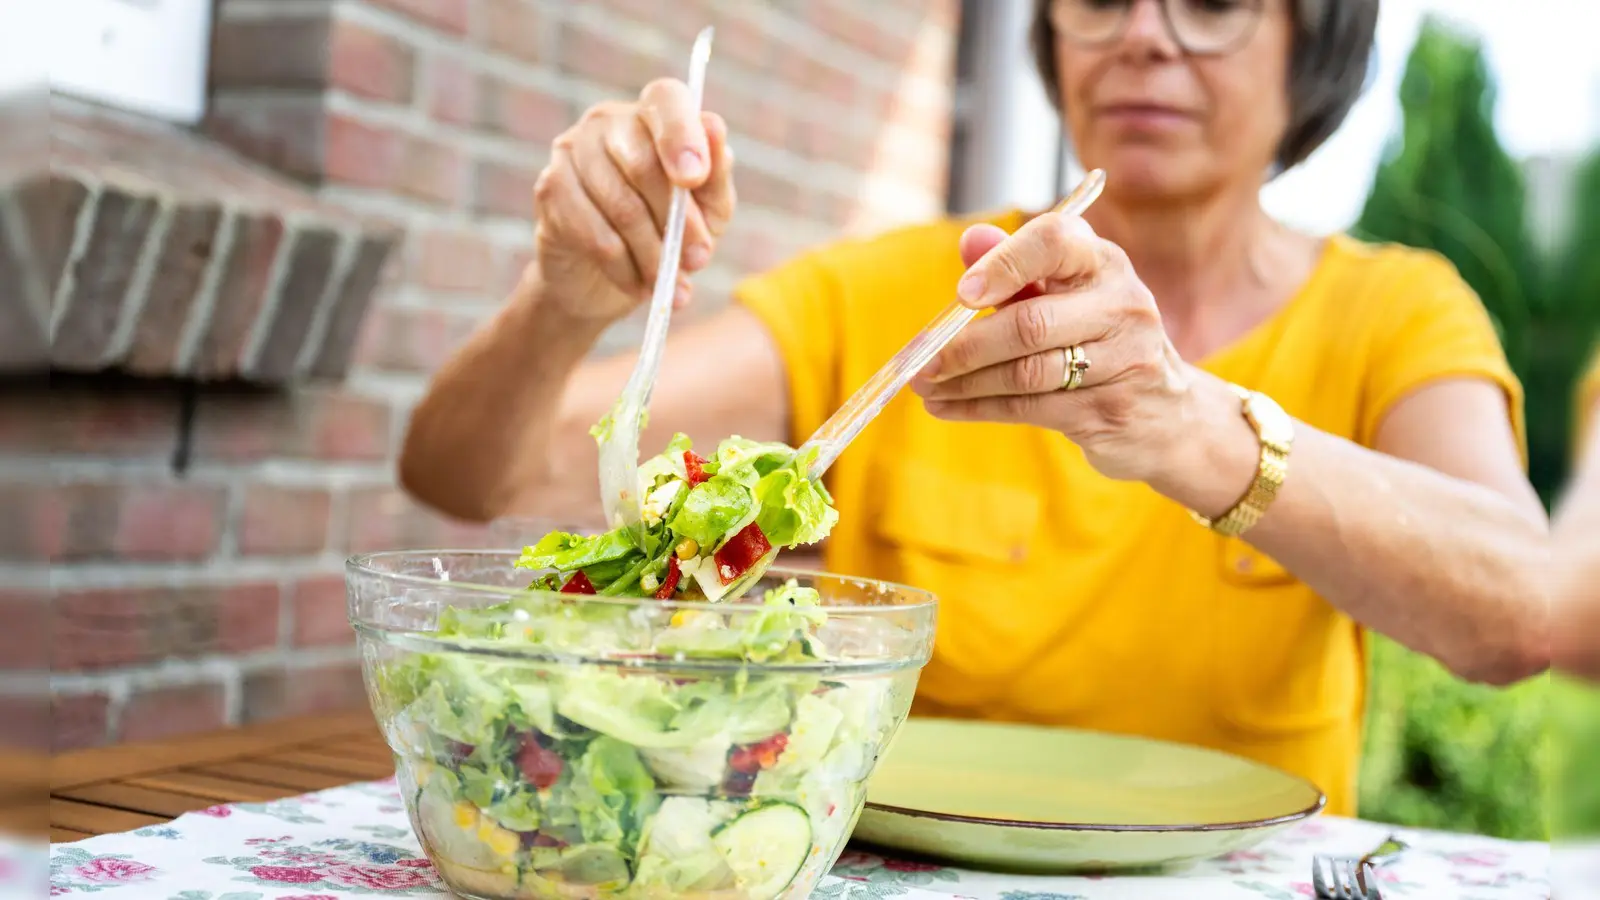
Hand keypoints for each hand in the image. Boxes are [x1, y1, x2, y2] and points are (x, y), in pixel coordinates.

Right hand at [530, 78, 736, 320]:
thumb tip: (715, 128)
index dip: (682, 136)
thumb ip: (715, 175)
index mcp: (652, 114)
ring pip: (622, 206)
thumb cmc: (666, 232)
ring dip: (653, 255)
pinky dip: (623, 268)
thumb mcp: (707, 211)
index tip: (694, 179)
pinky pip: (594, 233)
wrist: (603, 280)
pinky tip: (637, 285)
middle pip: (645, 164)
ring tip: (670, 284)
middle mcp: (607, 121)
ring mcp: (571, 150)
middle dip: (678, 222)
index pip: (667, 100)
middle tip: (699, 259)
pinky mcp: (549, 188)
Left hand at [910, 213, 1199, 483]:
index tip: (962, 294)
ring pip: (1027, 373)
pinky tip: (948, 407)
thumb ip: (1018, 267)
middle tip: (922, 361)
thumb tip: (970, 240)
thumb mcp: (1069, 295)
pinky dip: (980, 408)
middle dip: (966, 346)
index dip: (1003, 264)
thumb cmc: (1101, 339)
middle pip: (1031, 324)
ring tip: (925, 388)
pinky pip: (1032, 408)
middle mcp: (1123, 305)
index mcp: (1105, 263)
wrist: (1169, 413)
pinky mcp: (1112, 410)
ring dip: (966, 383)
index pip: (1055, 242)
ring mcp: (1125, 361)